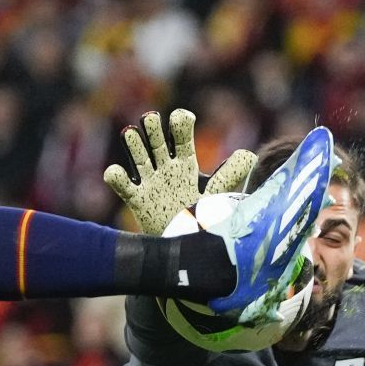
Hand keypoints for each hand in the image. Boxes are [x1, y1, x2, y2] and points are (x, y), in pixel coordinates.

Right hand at [103, 108, 257, 234]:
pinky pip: (123, 185)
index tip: (183, 120)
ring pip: (138, 156)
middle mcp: (167, 168)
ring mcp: (151, 182)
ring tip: (130, 134)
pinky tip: (115, 172)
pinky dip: (116, 176)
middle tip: (151, 119)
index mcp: (186, 162)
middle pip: (157, 139)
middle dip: (152, 126)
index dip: (180, 121)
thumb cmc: (205, 217)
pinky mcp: (137, 199)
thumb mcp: (218, 193)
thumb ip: (231, 173)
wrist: (189, 246)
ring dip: (133, 143)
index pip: (181, 134)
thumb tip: (249, 154)